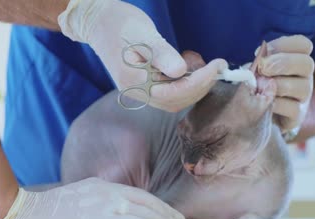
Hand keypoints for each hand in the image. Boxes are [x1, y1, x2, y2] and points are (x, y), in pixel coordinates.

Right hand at [0, 178, 187, 218]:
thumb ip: (92, 207)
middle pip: (146, 201)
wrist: (20, 217)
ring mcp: (107, 203)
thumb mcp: (72, 204)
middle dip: (166, 213)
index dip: (154, 204)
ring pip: (148, 213)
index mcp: (99, 185)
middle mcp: (107, 190)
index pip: (134, 194)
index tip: (166, 213)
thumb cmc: (40, 216)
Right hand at [58, 0, 226, 111]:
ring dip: (195, 85)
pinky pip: (170, 92)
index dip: (200, 81)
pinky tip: (188, 63)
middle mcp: (137, 92)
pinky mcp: (145, 85)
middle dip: (202, 85)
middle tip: (218, 65)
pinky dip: (186, 82)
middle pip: (177, 101)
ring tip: (200, 61)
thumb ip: (160, 53)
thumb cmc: (118, 23)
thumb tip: (180, 72)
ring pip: (175, 99)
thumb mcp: (141, 32)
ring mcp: (140, 91)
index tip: (218, 66)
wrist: (97, 22)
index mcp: (134, 82)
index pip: (175, 92)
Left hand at [257, 35, 313, 132]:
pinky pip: (293, 108)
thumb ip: (258, 63)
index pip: (303, 44)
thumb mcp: (255, 71)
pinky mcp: (298, 115)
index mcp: (296, 59)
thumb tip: (259, 59)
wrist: (257, 115)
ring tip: (259, 87)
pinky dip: (276, 104)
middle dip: (283, 63)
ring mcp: (303, 97)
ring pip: (302, 87)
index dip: (284, 44)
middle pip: (307, 63)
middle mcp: (304, 76)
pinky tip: (262, 102)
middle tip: (263, 68)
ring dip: (278, 84)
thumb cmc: (257, 86)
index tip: (265, 51)